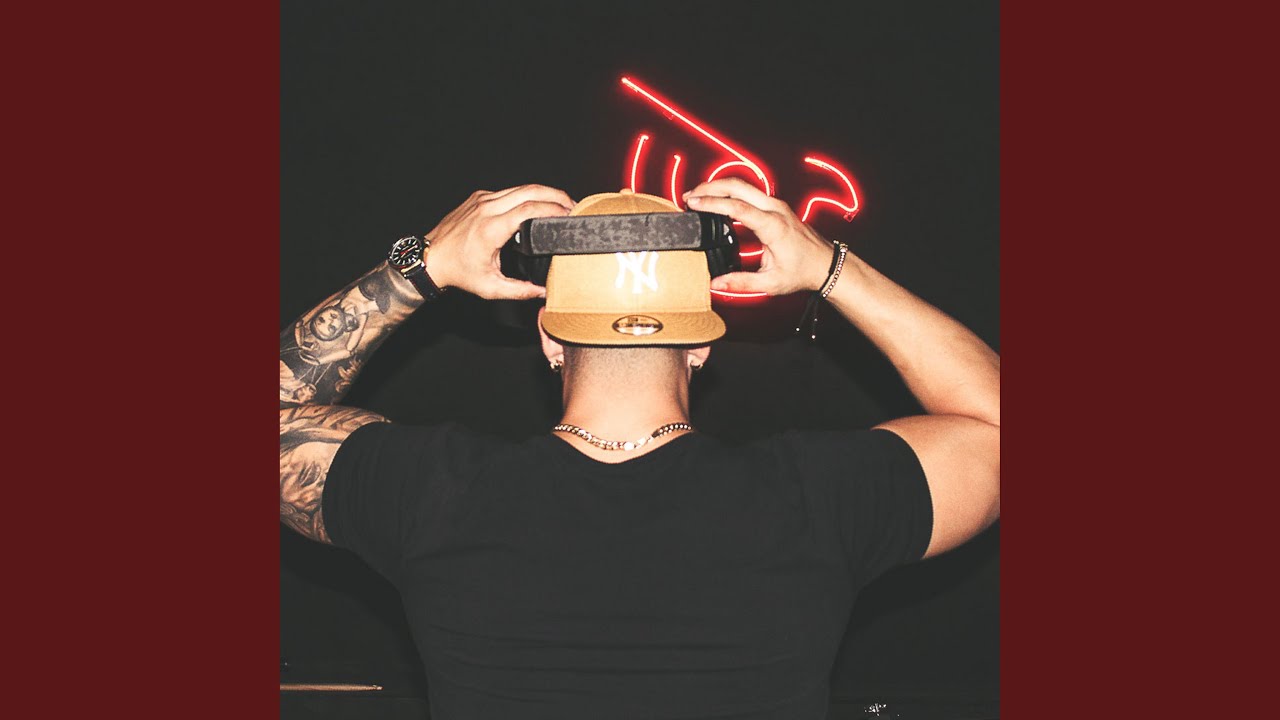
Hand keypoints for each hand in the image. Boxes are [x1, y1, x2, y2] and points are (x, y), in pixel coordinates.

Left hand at [423, 185, 575, 299]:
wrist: (430, 258)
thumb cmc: (457, 271)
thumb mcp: (490, 288)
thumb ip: (520, 291)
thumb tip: (544, 292)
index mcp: (491, 229)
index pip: (530, 209)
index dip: (553, 208)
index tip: (569, 214)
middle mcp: (486, 209)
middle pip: (530, 190)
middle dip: (556, 194)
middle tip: (573, 203)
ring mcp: (482, 200)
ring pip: (520, 187)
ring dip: (543, 193)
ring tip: (560, 203)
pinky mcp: (479, 197)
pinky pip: (508, 191)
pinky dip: (526, 195)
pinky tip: (536, 204)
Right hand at [684, 178, 834, 295]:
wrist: (825, 264)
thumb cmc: (802, 272)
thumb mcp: (771, 283)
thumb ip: (741, 283)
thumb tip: (715, 284)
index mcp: (772, 226)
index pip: (736, 206)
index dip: (711, 203)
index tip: (692, 203)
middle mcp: (774, 210)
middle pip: (737, 186)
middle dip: (709, 187)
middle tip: (688, 197)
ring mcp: (776, 205)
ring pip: (743, 185)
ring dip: (718, 187)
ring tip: (697, 197)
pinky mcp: (774, 206)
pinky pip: (748, 192)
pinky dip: (729, 192)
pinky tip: (716, 201)